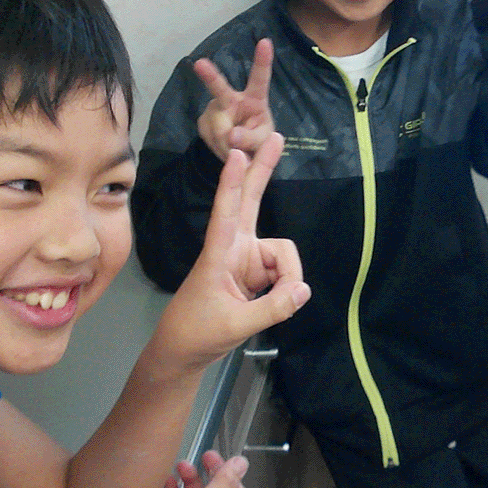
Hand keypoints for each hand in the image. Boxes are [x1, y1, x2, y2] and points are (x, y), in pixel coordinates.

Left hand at [152, 132, 309, 369]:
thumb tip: (303, 291)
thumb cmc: (198, 332)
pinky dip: (286, 289)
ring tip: (276, 305)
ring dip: (288, 279)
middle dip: (263, 170)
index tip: (237, 152)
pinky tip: (276, 303)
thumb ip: (273, 308)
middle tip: (276, 137)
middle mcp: (234, 249)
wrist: (184, 351)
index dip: (232, 182)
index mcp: (218, 254)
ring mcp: (246, 259)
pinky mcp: (255, 272)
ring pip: (283, 256)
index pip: (226, 212)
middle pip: (251, 201)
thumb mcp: (236, 325)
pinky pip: (284, 273)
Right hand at [194, 38, 275, 158]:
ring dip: (228, 145)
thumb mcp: (263, 141)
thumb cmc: (258, 140)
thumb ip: (251, 139)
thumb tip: (231, 136)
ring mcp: (214, 109)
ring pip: (217, 128)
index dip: (263, 61)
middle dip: (209, 75)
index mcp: (255, 98)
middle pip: (220, 88)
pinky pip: (210, 138)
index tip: (266, 41)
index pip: (259, 78)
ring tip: (238, 151)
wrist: (241, 153)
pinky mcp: (203, 122)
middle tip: (200, 64)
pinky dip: (219, 149)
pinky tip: (225, 148)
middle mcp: (232, 98)